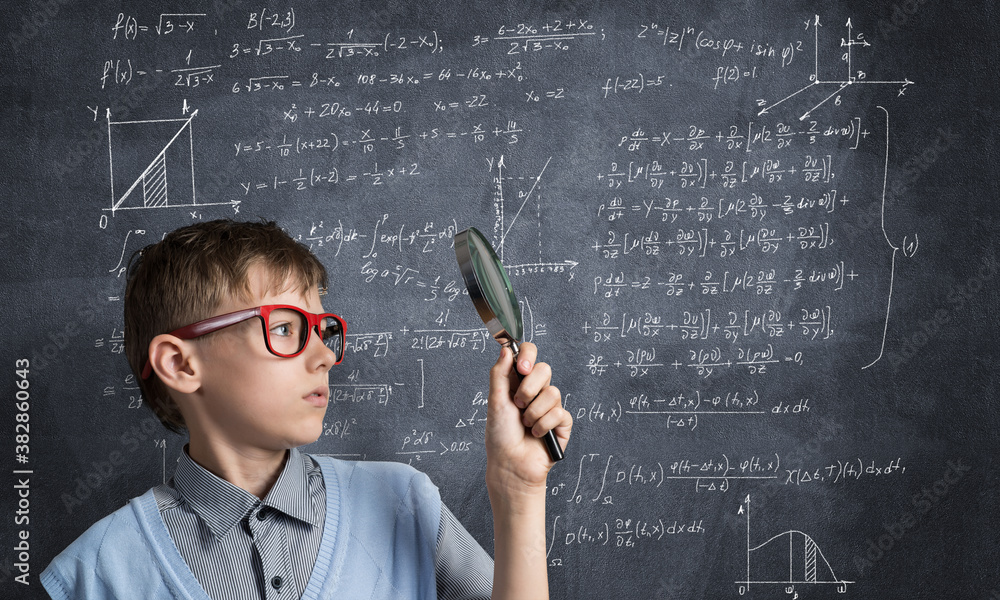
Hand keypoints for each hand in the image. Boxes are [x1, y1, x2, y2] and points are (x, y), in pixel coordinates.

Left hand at [485, 342, 571, 496]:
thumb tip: (506, 348)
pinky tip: (536, 435)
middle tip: (518, 405)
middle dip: (529, 389)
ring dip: (534, 412)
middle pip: (545, 369)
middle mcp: (535, 391)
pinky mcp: (562, 423)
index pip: (529, 355)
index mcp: (518, 382)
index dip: (528, 356)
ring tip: (525, 425)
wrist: (510, 464)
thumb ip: (499, 373)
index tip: (521, 368)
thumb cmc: (500, 435)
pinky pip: (560, 413)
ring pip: (553, 393)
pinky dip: (544, 426)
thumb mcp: (495, 401)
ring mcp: (550, 406)